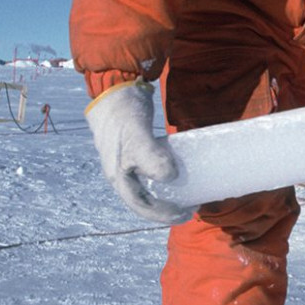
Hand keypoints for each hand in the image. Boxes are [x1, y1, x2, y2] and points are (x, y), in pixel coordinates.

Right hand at [85, 78, 194, 223]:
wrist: (113, 89)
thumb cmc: (124, 113)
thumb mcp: (138, 137)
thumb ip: (151, 158)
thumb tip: (169, 178)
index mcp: (118, 176)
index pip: (141, 206)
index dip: (164, 214)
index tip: (187, 213)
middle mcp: (121, 172)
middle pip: (143, 200)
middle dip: (166, 208)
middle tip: (192, 206)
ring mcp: (126, 161)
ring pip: (146, 186)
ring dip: (165, 194)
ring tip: (187, 192)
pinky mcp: (134, 148)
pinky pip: (150, 170)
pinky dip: (164, 175)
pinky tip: (178, 168)